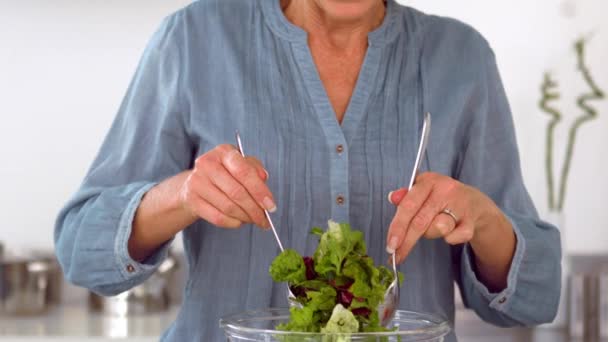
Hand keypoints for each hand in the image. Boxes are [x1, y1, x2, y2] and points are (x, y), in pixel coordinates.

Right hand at [179, 144, 275, 228]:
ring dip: (245, 217)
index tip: (271, 206)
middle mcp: (207, 164)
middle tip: (265, 219)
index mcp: (223, 152)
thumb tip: (263, 179)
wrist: (196, 183)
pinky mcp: (192, 200)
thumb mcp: (241, 164)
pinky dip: (233, 223)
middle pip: (237, 192)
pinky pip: (218, 217)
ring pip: (228, 207)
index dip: (260, 191)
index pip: (244, 172)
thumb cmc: (226, 173)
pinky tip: (240, 221)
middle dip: (255, 209)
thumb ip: (254, 169)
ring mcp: (197, 182)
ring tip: (254, 220)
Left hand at [385, 172, 501, 263]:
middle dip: (406, 242)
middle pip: (420, 221)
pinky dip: (450, 239)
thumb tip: (392, 197)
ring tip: (435, 226)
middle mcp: (444, 189)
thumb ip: (406, 197)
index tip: (390, 245)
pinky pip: (454, 237)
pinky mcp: (472, 219)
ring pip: (437, 229)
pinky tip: (451, 233)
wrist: (475, 202)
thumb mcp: (422, 192)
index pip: (408, 205)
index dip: (396, 227)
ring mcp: (460, 204)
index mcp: (428, 180)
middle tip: (396, 256)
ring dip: (431, 234)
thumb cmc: (441, 198)